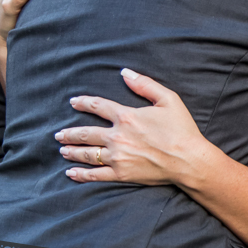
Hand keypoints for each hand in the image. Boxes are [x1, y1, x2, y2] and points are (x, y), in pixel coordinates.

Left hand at [58, 68, 214, 186]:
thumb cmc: (182, 129)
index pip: (98, 106)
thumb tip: (125, 72)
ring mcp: (117, 157)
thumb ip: (145, 84)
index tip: (73, 102)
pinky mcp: (121, 174)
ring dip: (72, 151)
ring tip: (62, 150)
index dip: (83, 102)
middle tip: (59, 134)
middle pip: (86, 133)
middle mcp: (117, 136)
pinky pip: (95, 174)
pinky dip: (81, 174)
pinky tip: (71, 172)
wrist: (189, 160)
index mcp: (127, 116)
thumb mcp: (168, 99)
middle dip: (69, 133)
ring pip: (87, 153)